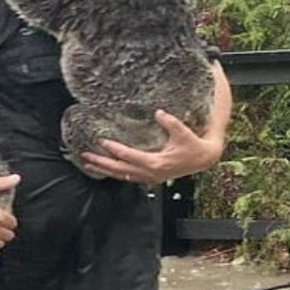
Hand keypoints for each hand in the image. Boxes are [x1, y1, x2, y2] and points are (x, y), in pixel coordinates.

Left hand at [81, 110, 223, 183]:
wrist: (203, 158)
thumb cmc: (193, 145)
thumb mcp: (183, 132)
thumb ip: (171, 122)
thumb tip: (158, 112)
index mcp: (155, 163)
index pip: (129, 156)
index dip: (115, 149)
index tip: (102, 141)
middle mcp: (150, 173)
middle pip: (120, 170)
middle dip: (102, 163)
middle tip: (85, 157)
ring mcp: (150, 177)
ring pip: (122, 176)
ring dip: (105, 170)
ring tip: (88, 164)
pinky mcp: (150, 177)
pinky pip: (129, 177)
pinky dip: (115, 173)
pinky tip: (105, 170)